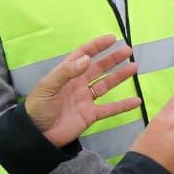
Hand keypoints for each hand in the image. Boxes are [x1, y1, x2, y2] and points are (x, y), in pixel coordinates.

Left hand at [23, 36, 138, 146]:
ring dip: (119, 76)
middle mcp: (78, 84)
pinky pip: (110, 109)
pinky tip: (136, 101)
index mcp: (66, 74)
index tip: (111, 39)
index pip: (83, 55)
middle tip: (127, 50)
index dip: (96, 46)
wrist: (37, 135)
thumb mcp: (47, 87)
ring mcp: (86, 99)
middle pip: (98, 68)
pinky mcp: (91, 115)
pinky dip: (123, 105)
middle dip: (112, 58)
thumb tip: (87, 59)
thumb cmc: (38, 108)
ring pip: (106, 85)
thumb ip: (66, 72)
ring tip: (134, 67)